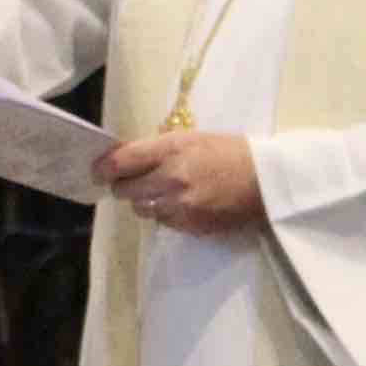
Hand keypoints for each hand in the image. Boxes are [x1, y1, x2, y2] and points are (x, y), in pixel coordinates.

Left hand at [93, 128, 262, 234]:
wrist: (267, 182)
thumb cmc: (231, 153)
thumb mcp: (193, 139)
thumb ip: (158, 148)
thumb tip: (125, 157)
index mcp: (172, 150)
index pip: (122, 161)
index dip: (103, 167)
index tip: (97, 171)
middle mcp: (171, 179)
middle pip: (124, 190)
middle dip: (123, 185)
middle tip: (132, 181)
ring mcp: (180, 206)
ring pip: (140, 209)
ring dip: (144, 201)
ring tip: (163, 192)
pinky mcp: (190, 226)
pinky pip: (162, 222)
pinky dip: (165, 214)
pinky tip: (182, 203)